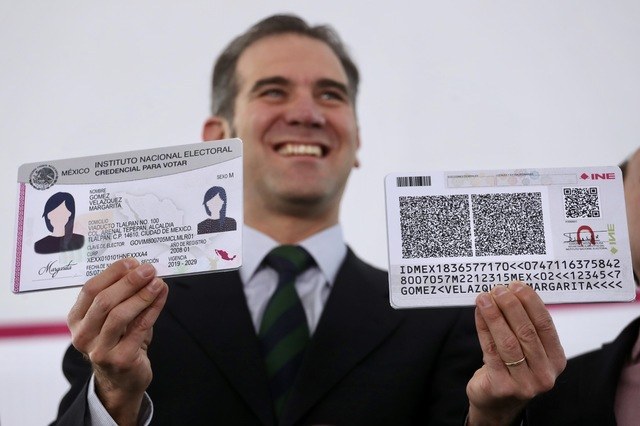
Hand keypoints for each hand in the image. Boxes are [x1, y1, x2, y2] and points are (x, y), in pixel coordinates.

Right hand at [67, 258, 168, 425]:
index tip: (132, 262)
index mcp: (76, 319)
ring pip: (119, 315)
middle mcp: (82, 335)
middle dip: (129, 282)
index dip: (112, 273)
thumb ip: (123, 295)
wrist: (122, 380)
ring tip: (158, 283)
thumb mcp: (113, 317)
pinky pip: (139, 329)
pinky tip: (161, 297)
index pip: (90, 289)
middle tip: (148, 270)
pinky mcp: (120, 360)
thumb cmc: (119, 341)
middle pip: (104, 301)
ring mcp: (99, 350)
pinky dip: (152, 309)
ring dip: (141, 295)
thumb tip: (143, 270)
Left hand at [466, 281, 565, 425]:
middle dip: (511, 306)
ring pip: (508, 341)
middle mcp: (544, 373)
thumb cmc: (513, 369)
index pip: (545, 325)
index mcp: (556, 359)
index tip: (517, 285)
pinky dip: (483, 328)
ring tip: (484, 297)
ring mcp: (524, 383)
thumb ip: (524, 325)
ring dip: (494, 315)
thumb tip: (511, 291)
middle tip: (498, 289)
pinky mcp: (502, 386)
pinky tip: (479, 313)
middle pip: (527, 332)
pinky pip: (490, 351)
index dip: (531, 302)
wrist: (497, 402)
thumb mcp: (528, 349)